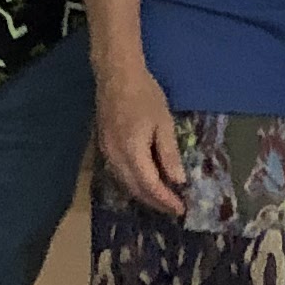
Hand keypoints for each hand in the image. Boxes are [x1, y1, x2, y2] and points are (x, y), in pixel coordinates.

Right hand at [96, 60, 187, 219]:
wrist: (116, 76)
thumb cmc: (144, 95)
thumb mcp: (163, 123)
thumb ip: (169, 154)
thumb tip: (177, 181)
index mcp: (132, 152)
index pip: (150, 186)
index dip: (165, 200)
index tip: (181, 209)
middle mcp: (115, 157)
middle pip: (135, 189)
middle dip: (155, 202)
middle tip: (174, 208)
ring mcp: (106, 153)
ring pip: (125, 183)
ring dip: (144, 194)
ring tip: (163, 199)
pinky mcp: (103, 147)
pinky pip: (119, 173)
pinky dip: (134, 183)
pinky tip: (145, 182)